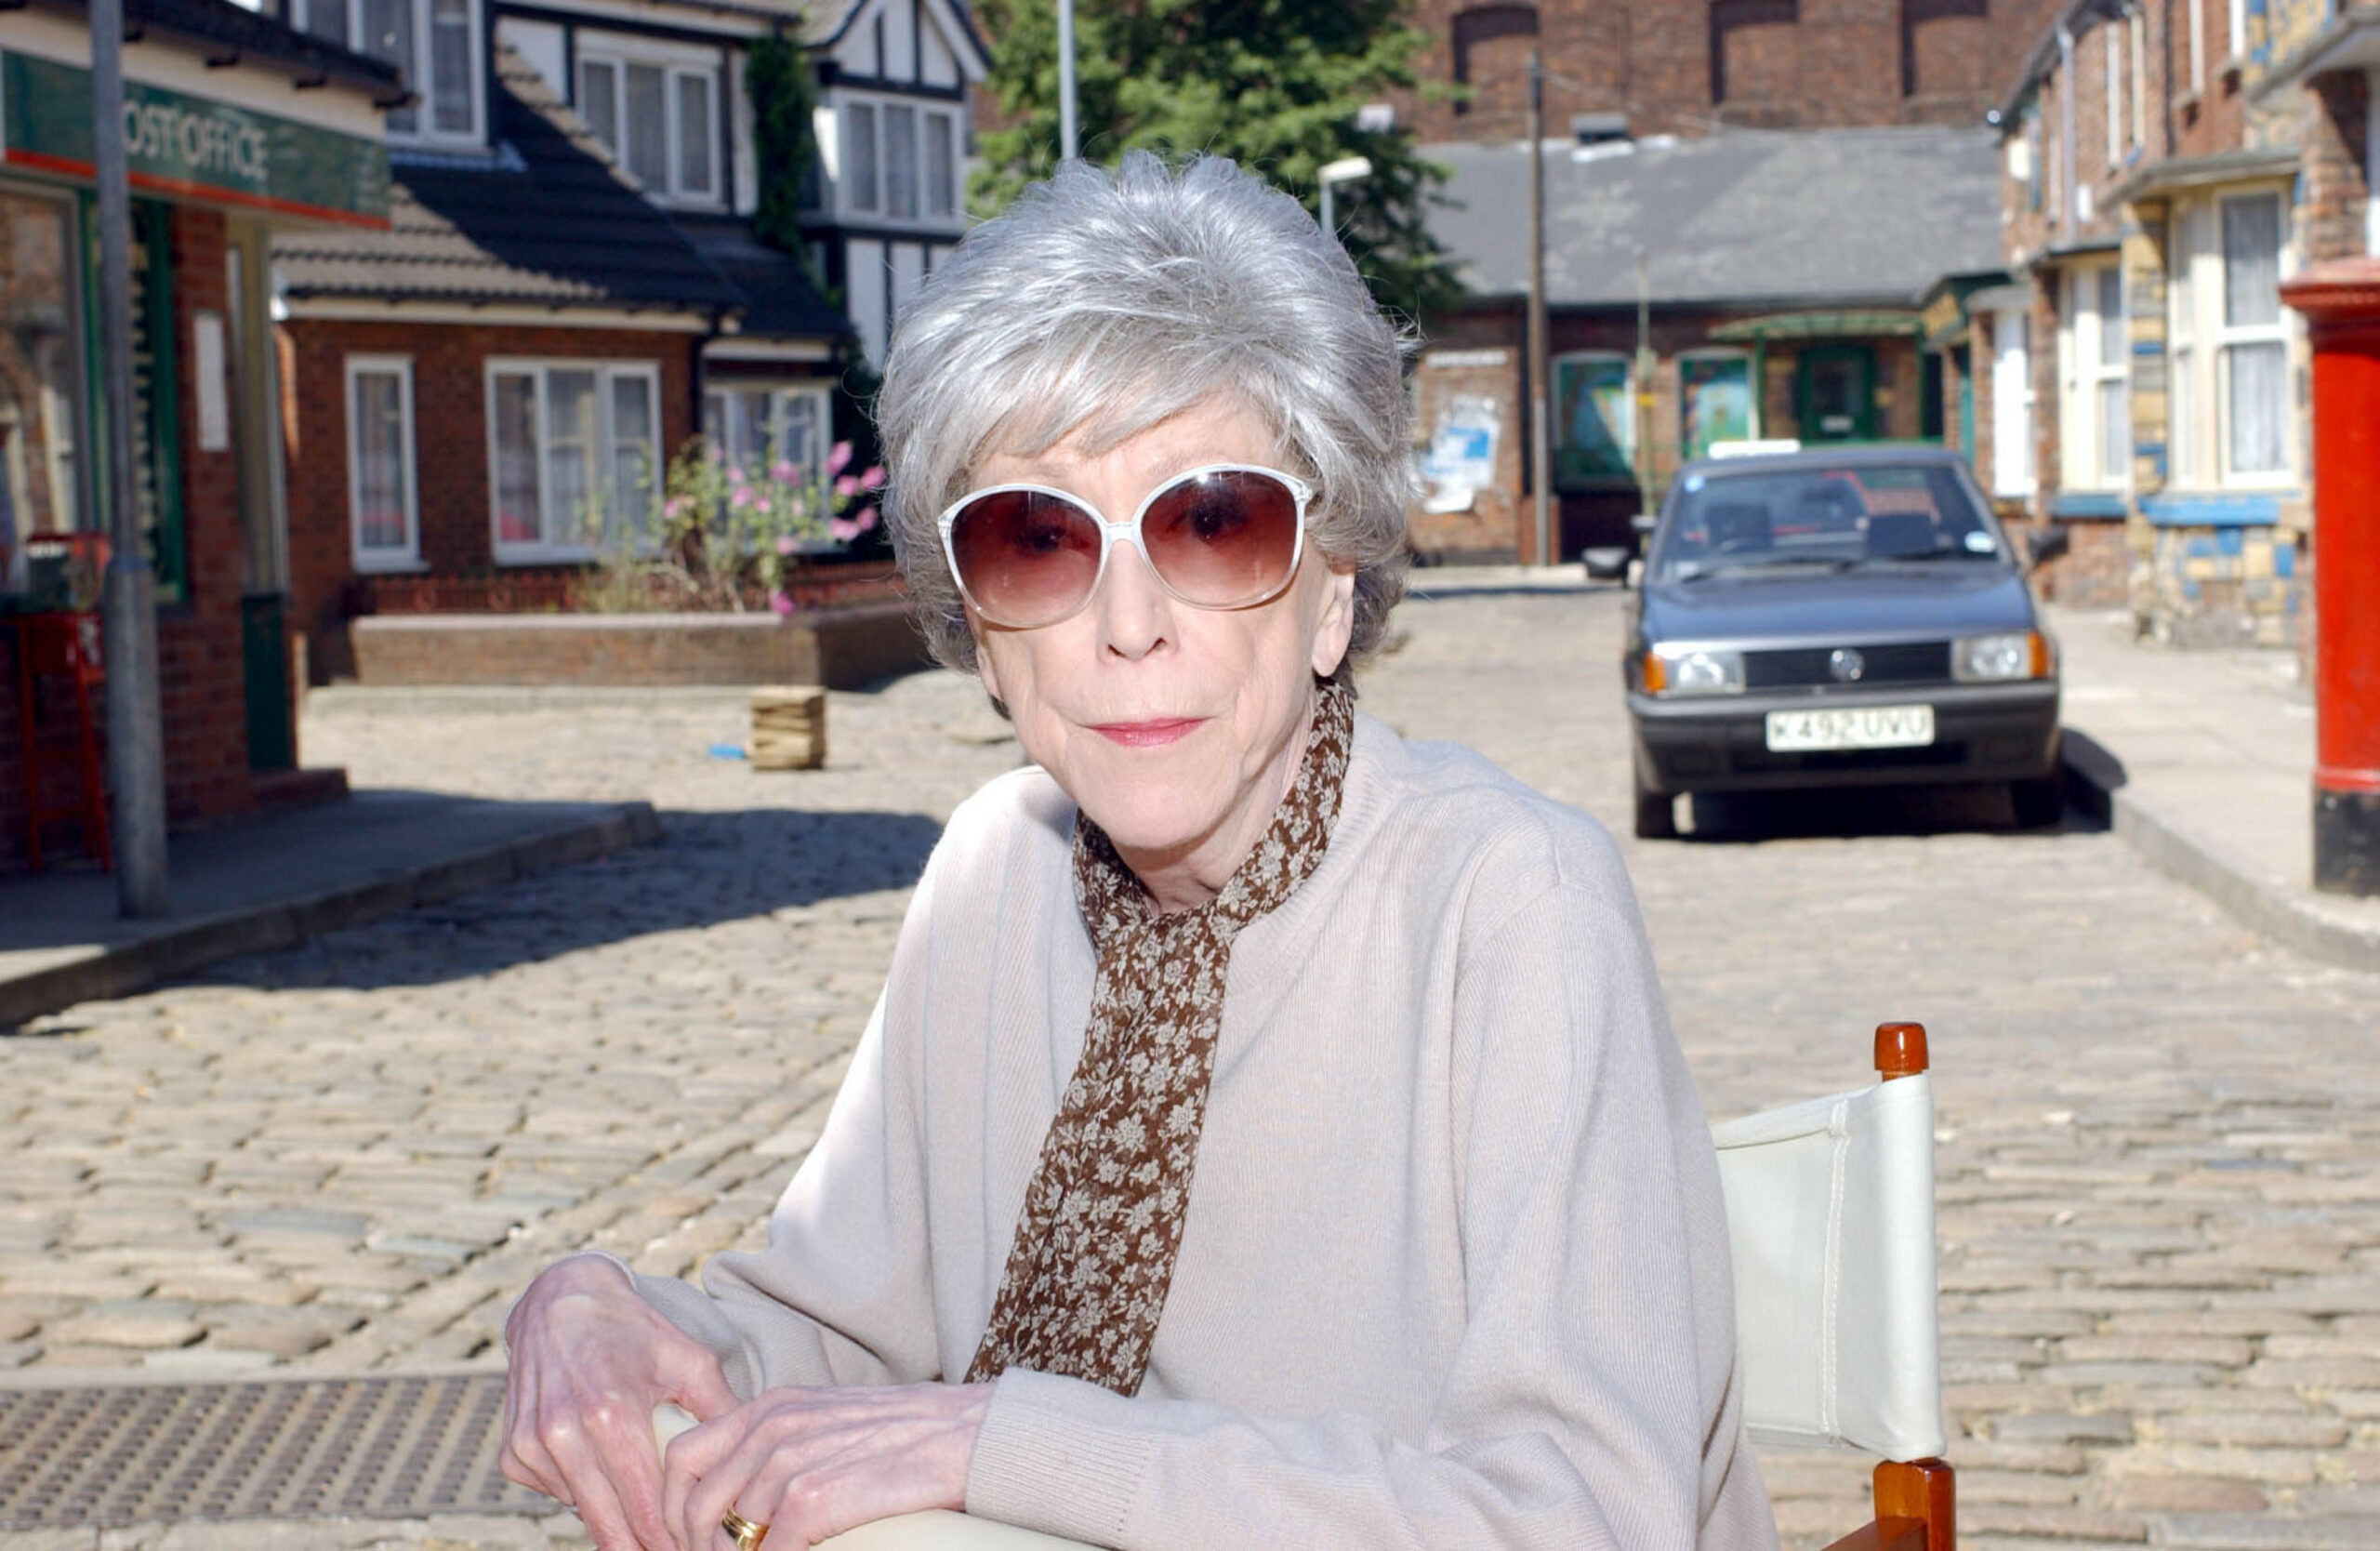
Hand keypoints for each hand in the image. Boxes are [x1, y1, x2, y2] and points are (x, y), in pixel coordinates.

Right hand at [502, 1254, 740, 1548]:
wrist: (561, 1300)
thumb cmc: (633, 1331)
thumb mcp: (688, 1360)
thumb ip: (720, 1410)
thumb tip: (746, 1459)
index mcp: (612, 1411)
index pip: (646, 1505)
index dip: (671, 1537)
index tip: (693, 1548)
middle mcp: (564, 1431)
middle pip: (609, 1525)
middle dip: (643, 1547)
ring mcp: (532, 1443)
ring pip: (581, 1513)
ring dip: (612, 1521)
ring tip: (644, 1522)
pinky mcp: (513, 1452)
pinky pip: (553, 1494)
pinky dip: (578, 1493)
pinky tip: (600, 1469)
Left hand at [664, 1382, 990, 1549]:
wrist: (969, 1432)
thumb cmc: (908, 1430)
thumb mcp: (828, 1417)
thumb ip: (780, 1442)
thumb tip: (741, 1495)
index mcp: (772, 1406)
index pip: (683, 1455)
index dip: (671, 1508)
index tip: (684, 1541)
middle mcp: (775, 1427)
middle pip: (694, 1503)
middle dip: (696, 1547)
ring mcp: (795, 1460)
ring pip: (729, 1531)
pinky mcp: (819, 1497)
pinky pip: (770, 1549)